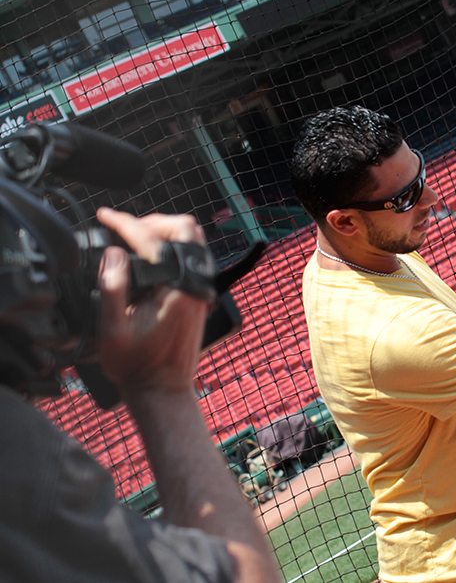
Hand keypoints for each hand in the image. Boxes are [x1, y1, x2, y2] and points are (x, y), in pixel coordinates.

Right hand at [96, 209, 209, 395]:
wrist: (162, 389)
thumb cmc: (137, 365)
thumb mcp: (112, 329)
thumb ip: (112, 287)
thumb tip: (113, 254)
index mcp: (178, 289)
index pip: (154, 240)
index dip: (125, 223)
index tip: (105, 215)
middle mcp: (196, 285)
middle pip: (186, 229)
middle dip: (154, 221)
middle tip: (125, 227)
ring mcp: (201, 289)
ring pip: (192, 241)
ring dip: (164, 232)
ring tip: (134, 238)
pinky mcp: (198, 295)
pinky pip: (191, 258)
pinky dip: (171, 248)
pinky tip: (148, 256)